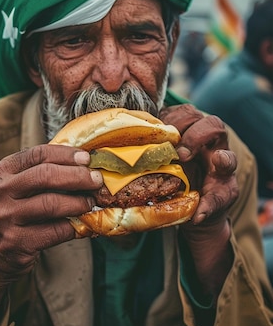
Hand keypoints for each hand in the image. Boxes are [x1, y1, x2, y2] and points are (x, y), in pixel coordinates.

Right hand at [0, 145, 101, 325]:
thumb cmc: (11, 214)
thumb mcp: (14, 188)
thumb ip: (40, 174)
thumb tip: (84, 164)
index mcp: (2, 172)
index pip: (37, 154)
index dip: (66, 154)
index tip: (86, 158)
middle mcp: (0, 192)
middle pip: (46, 176)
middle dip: (77, 176)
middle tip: (97, 180)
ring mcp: (6, 218)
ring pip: (52, 204)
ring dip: (78, 203)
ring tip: (91, 203)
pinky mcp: (16, 243)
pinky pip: (55, 231)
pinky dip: (74, 227)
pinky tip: (83, 226)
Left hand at [159, 104, 237, 296]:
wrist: (192, 212)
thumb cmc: (169, 180)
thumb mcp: (154, 163)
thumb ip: (140, 152)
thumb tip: (98, 149)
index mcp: (190, 133)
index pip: (188, 113)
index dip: (176, 117)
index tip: (161, 128)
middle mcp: (210, 146)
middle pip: (213, 125)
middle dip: (196, 135)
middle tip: (179, 151)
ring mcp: (221, 170)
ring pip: (228, 156)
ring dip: (218, 159)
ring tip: (205, 166)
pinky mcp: (225, 193)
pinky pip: (224, 195)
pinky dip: (211, 204)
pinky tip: (199, 212)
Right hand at [160, 104, 237, 224]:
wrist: (190, 185)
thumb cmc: (204, 196)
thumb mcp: (210, 206)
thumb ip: (208, 208)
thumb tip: (199, 216)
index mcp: (223, 164)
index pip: (229, 158)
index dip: (225, 159)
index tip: (216, 161)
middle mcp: (212, 142)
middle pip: (212, 124)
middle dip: (196, 137)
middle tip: (181, 154)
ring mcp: (193, 128)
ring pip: (191, 113)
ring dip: (177, 123)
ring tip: (164, 139)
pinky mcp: (176, 122)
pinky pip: (170, 111)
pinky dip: (161, 117)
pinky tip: (152, 129)